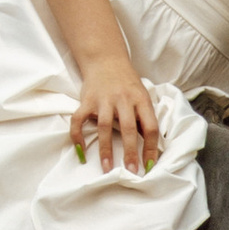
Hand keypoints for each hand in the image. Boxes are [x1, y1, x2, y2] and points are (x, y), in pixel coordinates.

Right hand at [71, 56, 162, 175]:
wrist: (105, 58)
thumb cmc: (127, 81)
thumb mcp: (141, 95)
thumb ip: (143, 117)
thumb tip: (149, 145)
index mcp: (140, 99)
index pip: (150, 126)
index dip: (151, 147)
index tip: (150, 165)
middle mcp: (123, 99)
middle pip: (128, 128)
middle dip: (130, 152)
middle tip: (131, 171)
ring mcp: (103, 99)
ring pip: (104, 127)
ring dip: (105, 150)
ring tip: (107, 168)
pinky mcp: (87, 100)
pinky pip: (79, 120)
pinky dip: (77, 135)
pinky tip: (81, 150)